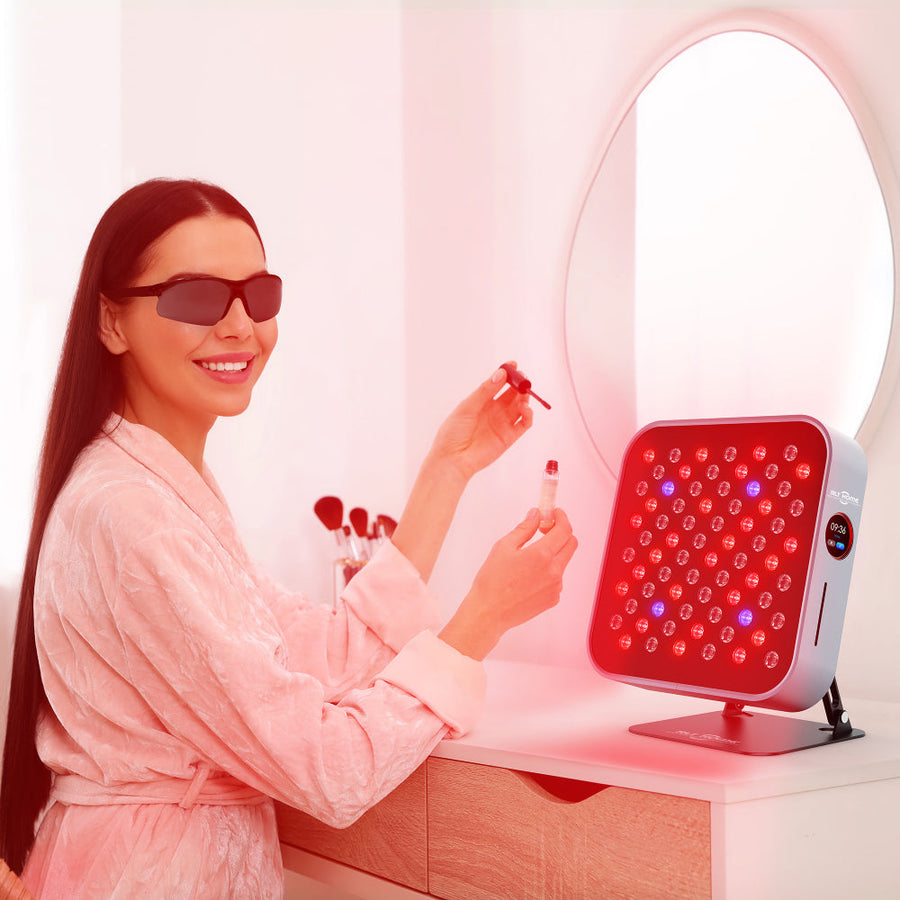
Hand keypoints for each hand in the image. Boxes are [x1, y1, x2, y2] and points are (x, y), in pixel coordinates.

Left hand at [427, 363, 533, 480]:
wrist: (452, 459)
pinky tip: (525, 408)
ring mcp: (502, 423)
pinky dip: (528, 415)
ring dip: (525, 398)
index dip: (507, 374)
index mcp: (481, 402)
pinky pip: (524, 424)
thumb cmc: (453, 433)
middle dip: (519, 384)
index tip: (513, 365)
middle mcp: (494, 411)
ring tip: (524, 393)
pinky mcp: (509, 437)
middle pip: (512, 394)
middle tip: (523, 378)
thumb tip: (500, 374)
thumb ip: (485, 391)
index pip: (498, 384)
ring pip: (520, 407)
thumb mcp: (467, 407)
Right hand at [439, 508, 577, 659]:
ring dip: (553, 553)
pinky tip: (528, 576)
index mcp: (542, 555)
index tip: (554, 513)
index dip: (562, 518)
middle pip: (571, 544)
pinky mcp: (553, 599)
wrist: (489, 613)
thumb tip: (536, 515)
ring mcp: (556, 587)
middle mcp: (554, 571)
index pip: (564, 530)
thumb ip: (524, 528)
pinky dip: (548, 571)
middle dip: (561, 532)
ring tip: (529, 558)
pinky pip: (556, 578)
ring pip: (563, 561)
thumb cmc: (492, 580)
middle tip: (544, 530)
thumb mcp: (504, 547)